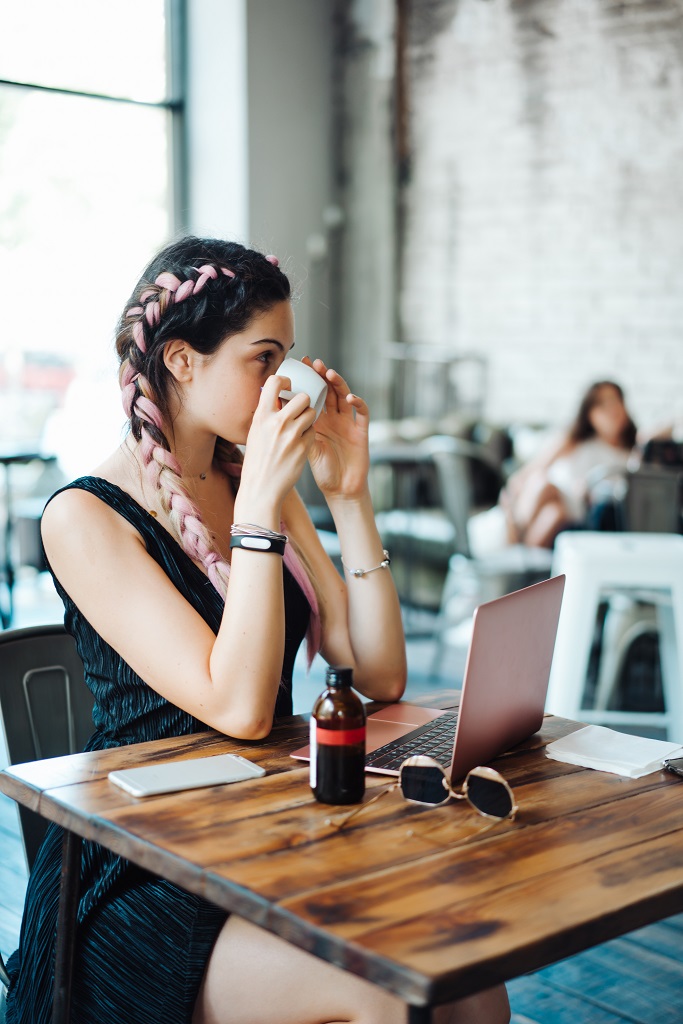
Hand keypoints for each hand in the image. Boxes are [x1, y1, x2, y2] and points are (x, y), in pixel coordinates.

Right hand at [236, 373, 316, 522]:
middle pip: (303, 397)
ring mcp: (292, 435)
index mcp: (262, 416)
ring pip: (312, 413)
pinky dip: (309, 435)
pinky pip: (313, 432)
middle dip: (305, 402)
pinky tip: (300, 444)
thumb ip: (267, 415)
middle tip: (301, 410)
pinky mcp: (303, 448)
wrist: (261, 488)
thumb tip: (277, 398)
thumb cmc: (257, 462)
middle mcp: (277, 423)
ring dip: (309, 418)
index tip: (288, 386)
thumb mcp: (255, 434)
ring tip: (301, 427)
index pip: (275, 383)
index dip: (285, 381)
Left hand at [305, 358, 369, 499]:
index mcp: (319, 421)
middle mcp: (334, 419)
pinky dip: (358, 404)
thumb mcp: (305, 447)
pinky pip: (362, 414)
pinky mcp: (361, 432)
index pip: (314, 394)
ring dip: (339, 384)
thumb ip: (296, 429)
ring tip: (330, 374)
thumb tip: (276, 411)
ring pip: (345, 397)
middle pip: (330, 391)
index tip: (300, 365)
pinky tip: (350, 398)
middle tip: (315, 363)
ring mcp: (348, 424)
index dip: (309, 379)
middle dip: (323, 376)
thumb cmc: (322, 470)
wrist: (340, 489)